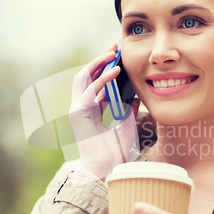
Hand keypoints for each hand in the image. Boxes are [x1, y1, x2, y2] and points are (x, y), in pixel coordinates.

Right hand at [69, 42, 139, 178]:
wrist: (109, 167)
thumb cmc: (117, 150)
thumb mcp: (127, 124)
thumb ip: (129, 109)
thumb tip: (136, 95)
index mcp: (92, 109)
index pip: (96, 82)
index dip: (106, 67)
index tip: (119, 55)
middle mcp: (82, 107)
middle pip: (87, 75)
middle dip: (100, 59)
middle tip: (114, 46)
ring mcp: (77, 109)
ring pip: (83, 78)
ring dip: (97, 63)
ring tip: (113, 53)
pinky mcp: (77, 113)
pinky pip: (89, 90)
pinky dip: (101, 79)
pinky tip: (115, 71)